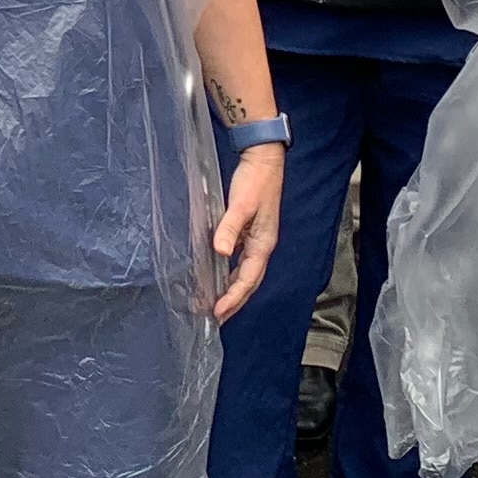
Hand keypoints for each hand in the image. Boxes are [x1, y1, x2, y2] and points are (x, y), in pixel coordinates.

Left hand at [209, 144, 282, 320]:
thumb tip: (220, 252)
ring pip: (243, 272)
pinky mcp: (248, 230)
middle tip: (214, 318)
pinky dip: (228, 272)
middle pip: (248, 282)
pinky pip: (239, 259)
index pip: (248, 280)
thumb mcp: (241, 204)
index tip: (217, 312)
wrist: (263, 159)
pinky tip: (217, 274)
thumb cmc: (255, 181)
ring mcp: (255, 239)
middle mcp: (261, 245)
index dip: (233, 298)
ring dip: (230, 289)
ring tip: (214, 303)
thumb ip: (229, 228)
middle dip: (233, 301)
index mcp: (263, 244)